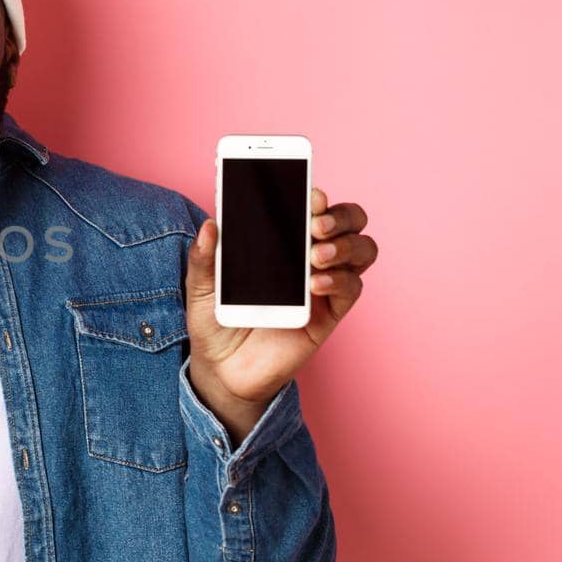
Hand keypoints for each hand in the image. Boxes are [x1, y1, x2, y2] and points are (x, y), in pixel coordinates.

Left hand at [182, 186, 377, 434]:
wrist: (221, 369)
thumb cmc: (214, 321)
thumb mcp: (199, 287)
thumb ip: (204, 258)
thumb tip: (211, 225)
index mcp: (281, 240)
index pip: (312, 206)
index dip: (316, 194)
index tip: (308, 191)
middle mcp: (309, 256)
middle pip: (349, 221)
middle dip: (339, 215)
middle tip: (314, 224)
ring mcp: (323, 284)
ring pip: (362, 250)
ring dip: (345, 245)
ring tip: (314, 254)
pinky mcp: (329, 314)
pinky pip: (351, 288)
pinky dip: (339, 280)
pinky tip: (314, 283)